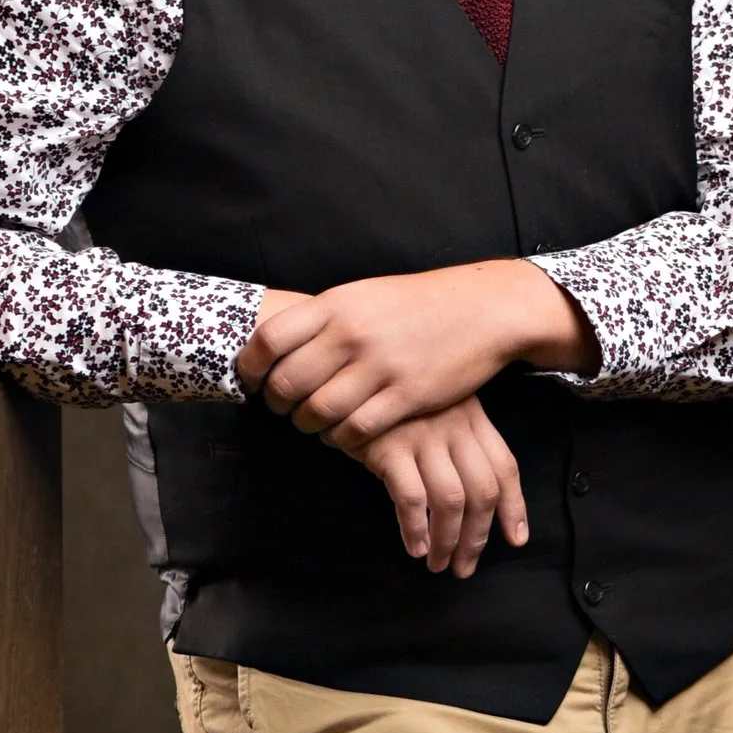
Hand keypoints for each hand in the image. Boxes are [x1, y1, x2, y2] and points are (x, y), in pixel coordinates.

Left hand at [238, 259, 595, 439]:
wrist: (482, 309)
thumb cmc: (418, 303)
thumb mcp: (364, 294)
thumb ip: (325, 318)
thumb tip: (279, 343)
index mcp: (336, 304)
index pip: (270, 340)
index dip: (251, 367)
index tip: (251, 381)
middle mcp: (352, 334)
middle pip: (287, 384)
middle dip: (277, 404)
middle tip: (282, 408)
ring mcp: (379, 367)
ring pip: (318, 412)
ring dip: (306, 425)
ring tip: (312, 423)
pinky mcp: (405, 396)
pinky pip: (354, 429)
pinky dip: (340, 439)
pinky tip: (342, 434)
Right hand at [350, 398, 530, 574]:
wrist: (343, 378)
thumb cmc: (391, 403)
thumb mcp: (435, 408)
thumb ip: (458, 441)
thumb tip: (477, 501)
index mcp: (472, 416)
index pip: (505, 466)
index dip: (515, 507)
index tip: (515, 539)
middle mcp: (454, 425)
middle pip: (482, 491)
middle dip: (477, 537)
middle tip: (465, 567)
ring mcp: (423, 435)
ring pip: (450, 501)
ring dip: (447, 541)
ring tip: (438, 564)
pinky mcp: (389, 447)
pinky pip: (411, 498)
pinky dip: (415, 528)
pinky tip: (415, 546)